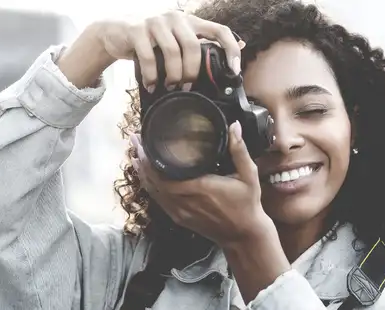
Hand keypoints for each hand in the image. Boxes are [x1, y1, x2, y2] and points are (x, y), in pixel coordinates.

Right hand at [58, 10, 243, 88]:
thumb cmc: (153, 41)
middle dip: (192, 71)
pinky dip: (152, 76)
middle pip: (193, 46)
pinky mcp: (136, 29)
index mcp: (191, 21)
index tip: (234, 71)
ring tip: (170, 87)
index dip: (230, 50)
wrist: (116, 33)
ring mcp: (155, 21)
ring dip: (173, 75)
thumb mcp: (178, 40)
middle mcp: (176, 18)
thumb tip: (241, 44)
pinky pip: (149, 56)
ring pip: (172, 52)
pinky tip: (151, 85)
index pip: (220, 30)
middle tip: (187, 86)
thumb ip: (203, 43)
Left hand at [131, 121, 274, 247]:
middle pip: (153, 181)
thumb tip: (234, 126)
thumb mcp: (249, 175)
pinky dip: (150, 188)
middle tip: (135, 141)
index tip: (143, 141)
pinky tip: (147, 177)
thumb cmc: (247, 204)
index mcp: (200, 188)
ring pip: (153, 192)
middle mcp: (186, 201)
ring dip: (143, 174)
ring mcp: (181, 212)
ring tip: (135, 155)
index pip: (164, 175)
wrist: (244, 236)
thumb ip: (240, 150)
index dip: (149, 159)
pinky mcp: (180, 219)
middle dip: (142, 161)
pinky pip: (159, 201)